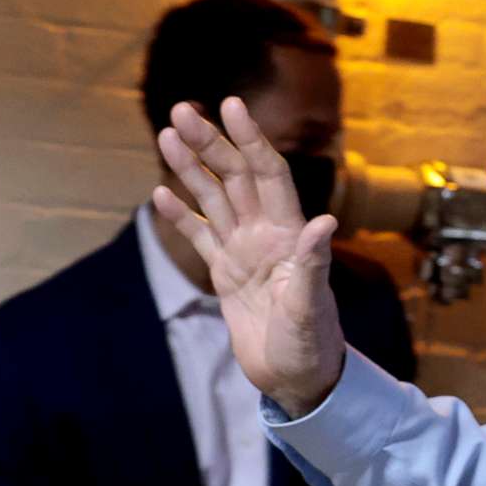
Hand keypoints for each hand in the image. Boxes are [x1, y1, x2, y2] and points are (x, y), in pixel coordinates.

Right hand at [151, 97, 346, 415]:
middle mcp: (266, 234)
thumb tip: (325, 222)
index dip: (250, 139)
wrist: (297, 380)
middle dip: (210, 143)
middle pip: (234, 177)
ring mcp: (244, 252)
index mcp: (288, 235)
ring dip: (192, 168)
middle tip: (181, 110)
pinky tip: (161, 192)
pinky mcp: (226, 274)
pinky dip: (181, 215)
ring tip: (167, 135)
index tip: (231, 106)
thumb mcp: (310, 306)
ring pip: (214, 199)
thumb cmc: (311, 345)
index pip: (267, 174)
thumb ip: (313, 264)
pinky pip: (201, 237)